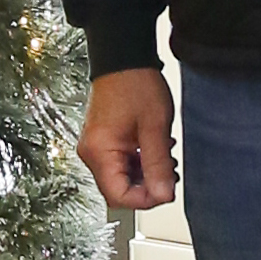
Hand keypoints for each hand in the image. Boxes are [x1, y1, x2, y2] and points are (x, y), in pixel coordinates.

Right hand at [78, 67, 175, 211]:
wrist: (124, 60)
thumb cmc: (135, 84)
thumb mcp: (155, 128)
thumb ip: (159, 165)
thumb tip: (164, 194)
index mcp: (100, 152)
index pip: (119, 196)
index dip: (146, 199)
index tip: (166, 190)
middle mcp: (92, 153)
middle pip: (119, 190)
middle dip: (147, 186)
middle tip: (168, 173)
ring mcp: (95, 148)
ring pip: (122, 178)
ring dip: (145, 174)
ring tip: (163, 157)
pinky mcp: (102, 142)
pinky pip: (120, 164)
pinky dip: (139, 163)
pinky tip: (153, 150)